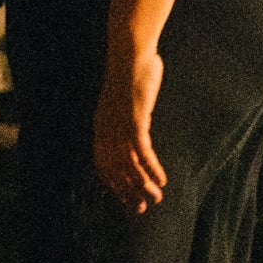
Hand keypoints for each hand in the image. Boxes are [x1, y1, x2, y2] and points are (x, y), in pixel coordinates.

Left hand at [94, 48, 168, 212]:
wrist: (131, 54)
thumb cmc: (132, 77)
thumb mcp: (127, 104)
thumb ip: (131, 121)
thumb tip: (140, 135)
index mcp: (100, 126)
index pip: (101, 164)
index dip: (112, 184)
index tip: (124, 199)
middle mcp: (105, 129)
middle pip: (113, 169)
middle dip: (126, 191)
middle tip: (140, 208)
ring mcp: (118, 125)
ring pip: (128, 164)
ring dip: (142, 184)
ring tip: (156, 198)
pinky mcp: (134, 119)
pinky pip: (141, 150)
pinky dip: (151, 167)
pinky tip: (161, 179)